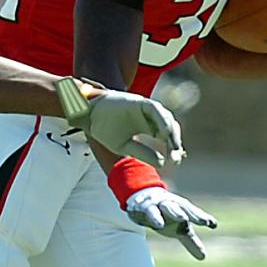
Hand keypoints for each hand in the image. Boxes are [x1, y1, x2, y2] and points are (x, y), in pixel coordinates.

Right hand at [56, 79, 185, 165]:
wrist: (89, 115)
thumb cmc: (105, 129)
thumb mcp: (125, 146)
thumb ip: (143, 153)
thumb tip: (162, 163)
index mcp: (148, 127)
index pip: (167, 137)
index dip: (173, 148)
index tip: (176, 160)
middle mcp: (150, 117)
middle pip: (170, 127)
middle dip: (175, 142)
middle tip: (176, 156)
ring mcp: (146, 109)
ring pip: (166, 118)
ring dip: (171, 132)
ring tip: (173, 147)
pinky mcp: (140, 102)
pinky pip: (155, 109)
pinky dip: (162, 120)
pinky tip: (164, 133)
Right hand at [125, 186, 216, 259]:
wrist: (143, 199)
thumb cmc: (167, 215)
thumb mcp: (179, 229)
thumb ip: (191, 242)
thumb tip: (203, 257)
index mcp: (183, 208)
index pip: (194, 213)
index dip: (201, 218)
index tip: (211, 224)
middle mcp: (173, 204)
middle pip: (184, 208)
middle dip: (193, 214)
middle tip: (203, 221)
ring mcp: (159, 204)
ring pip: (168, 206)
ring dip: (176, 212)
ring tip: (183, 218)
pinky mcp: (146, 207)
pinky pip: (151, 211)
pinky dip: (155, 217)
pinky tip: (159, 224)